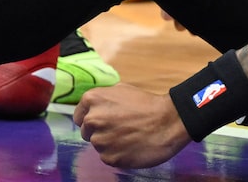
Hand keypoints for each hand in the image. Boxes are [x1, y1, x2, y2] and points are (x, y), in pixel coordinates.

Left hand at [74, 84, 190, 167]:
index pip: (79, 115)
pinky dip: (118, 153)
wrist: (168, 121)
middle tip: (120, 127)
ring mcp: (100, 141)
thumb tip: (94, 107)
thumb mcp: (122, 89)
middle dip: (100, 130)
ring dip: (110, 142)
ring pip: (98, 144)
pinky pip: (108, 157)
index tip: (104, 120)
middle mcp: (92, 120)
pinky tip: (131, 145)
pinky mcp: (109, 158)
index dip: (92, 117)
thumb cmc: (147, 104)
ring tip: (129, 136)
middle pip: (87, 131)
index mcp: (93, 100)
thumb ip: (103, 99)